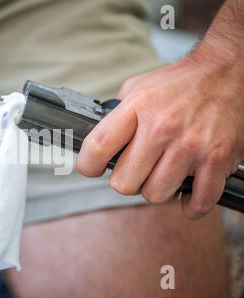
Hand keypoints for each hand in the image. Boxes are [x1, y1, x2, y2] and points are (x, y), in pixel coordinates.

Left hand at [77, 46, 243, 217]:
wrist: (230, 72)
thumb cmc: (181, 83)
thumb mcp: (138, 87)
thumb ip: (116, 113)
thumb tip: (97, 140)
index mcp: (138, 108)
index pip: (97, 147)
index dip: (88, 166)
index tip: (92, 168)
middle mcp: (162, 127)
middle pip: (124, 183)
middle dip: (127, 180)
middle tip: (137, 169)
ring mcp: (191, 146)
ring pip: (156, 195)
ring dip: (158, 189)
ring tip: (164, 172)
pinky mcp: (217, 159)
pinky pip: (197, 201)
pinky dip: (192, 204)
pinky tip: (189, 190)